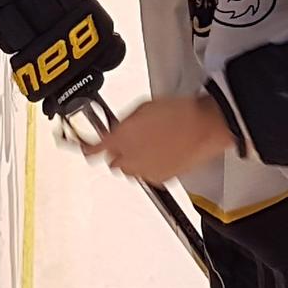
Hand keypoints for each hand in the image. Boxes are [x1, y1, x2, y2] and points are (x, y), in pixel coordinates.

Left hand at [83, 95, 235, 184]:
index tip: (85, 146)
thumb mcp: (142, 107)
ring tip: (147, 145)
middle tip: (126, 140)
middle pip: (112, 163)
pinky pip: (146, 175)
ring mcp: (145, 171)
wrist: (202, 127)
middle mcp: (130, 159)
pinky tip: (159, 152)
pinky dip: (148, 167)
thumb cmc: (177, 112)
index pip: (92, 150)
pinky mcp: (160, 179)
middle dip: (116, 153)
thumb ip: (124, 122)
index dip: (86, 148)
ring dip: (131, 161)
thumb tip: (116, 128)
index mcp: (121, 138)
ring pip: (128, 171)